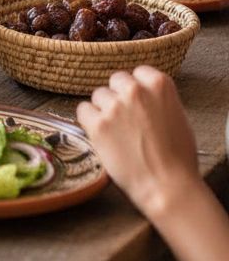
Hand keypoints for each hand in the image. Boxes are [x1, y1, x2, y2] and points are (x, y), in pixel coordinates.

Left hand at [77, 67, 201, 218]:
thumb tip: (143, 93)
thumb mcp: (177, 117)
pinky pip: (83, 111)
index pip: (137, 73)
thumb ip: (157, 99)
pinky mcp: (97, 124)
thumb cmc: (178, 159)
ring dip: (104, 110)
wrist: (168, 188)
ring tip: (118, 133)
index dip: (136, 90)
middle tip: (127, 120)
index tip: (138, 103)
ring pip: (98, 96)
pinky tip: (102, 135)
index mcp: (159, 85)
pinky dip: (89, 122)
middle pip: (116, 81)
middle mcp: (135, 90)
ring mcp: (114, 106)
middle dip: (119, 97)